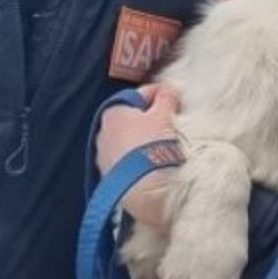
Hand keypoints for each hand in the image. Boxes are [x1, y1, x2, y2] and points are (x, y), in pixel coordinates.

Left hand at [96, 83, 179, 228]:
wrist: (144, 189)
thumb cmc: (153, 146)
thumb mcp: (164, 116)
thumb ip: (166, 98)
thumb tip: (168, 89)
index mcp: (113, 111)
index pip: (140, 94)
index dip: (160, 93)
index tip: (175, 97)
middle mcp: (103, 131)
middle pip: (132, 118)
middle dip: (150, 117)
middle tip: (171, 121)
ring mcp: (104, 156)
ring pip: (128, 140)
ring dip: (143, 139)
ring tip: (163, 145)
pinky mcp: (109, 176)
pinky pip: (126, 160)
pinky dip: (138, 157)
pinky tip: (152, 162)